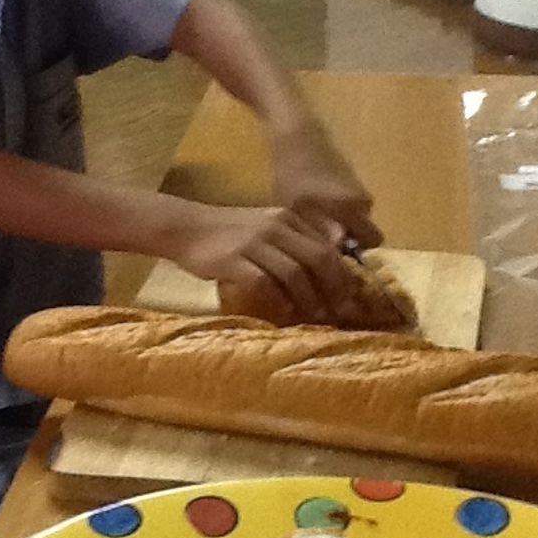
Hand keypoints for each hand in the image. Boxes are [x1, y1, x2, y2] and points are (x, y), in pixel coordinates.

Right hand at [164, 201, 374, 325]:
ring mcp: (254, 243)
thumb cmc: (229, 233)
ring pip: (294, 274)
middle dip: (334, 289)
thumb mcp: (266, 228)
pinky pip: (264, 284)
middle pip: (318, 259)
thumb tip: (329, 268)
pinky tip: (283, 315)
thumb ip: (295, 241)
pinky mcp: (233, 260)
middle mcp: (276, 227)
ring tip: (314, 317)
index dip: (343, 275)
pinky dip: (277, 302)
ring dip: (308, 300)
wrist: (186, 228)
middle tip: (339, 313)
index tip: (351, 298)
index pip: (327, 247)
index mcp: (288, 219)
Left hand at [270, 118, 382, 249]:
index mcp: (354, 208)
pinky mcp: (350, 179)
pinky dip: (338, 212)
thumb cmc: (294, 173)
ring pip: (357, 218)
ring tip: (314, 228)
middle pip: (367, 232)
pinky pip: (350, 205)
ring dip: (342, 226)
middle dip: (352, 242)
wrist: (296, 134)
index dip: (356, 254)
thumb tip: (337, 254)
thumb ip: (320, 233)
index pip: (371, 243)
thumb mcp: (299, 209)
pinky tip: (315, 209)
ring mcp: (357, 188)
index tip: (336, 261)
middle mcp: (363, 200)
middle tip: (325, 248)